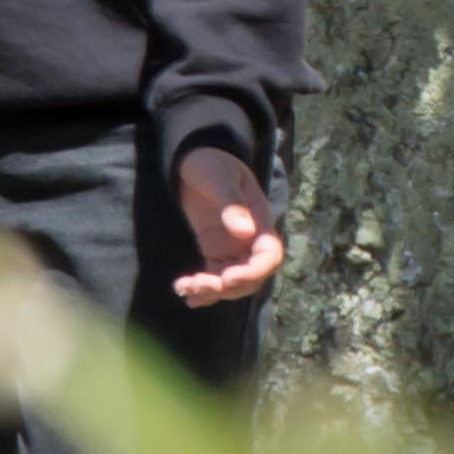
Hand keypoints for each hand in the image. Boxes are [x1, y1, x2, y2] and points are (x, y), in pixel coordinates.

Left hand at [171, 146, 286, 305]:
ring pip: (232, 282)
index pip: (268, 256)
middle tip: (199, 284)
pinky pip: (215, 278)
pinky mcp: (215, 252)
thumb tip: (244, 232)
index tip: (227, 278)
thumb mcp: (219, 176)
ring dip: (213, 291)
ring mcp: (233, 248)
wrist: (193, 160)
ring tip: (185, 288)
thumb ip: (231, 203)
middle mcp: (250, 239)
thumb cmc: (210, 162)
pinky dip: (203, 289)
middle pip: (252, 277)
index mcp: (259, 220)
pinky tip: (186, 294)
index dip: (253, 272)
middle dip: (229, 287)